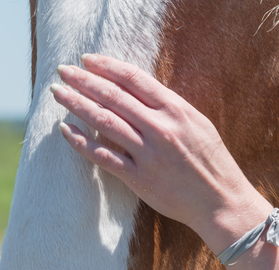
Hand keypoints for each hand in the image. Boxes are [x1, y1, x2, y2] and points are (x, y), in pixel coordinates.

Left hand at [51, 54, 268, 241]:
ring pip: (104, 122)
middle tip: (63, 71)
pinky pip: (103, 156)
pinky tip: (64, 130)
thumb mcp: (196, 122)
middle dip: (84, 81)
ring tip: (58, 93)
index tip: (87, 60)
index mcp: (176, 109)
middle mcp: (160, 128)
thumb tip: (137, 91)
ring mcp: (147, 153)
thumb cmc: (210, 161)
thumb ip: (167, 107)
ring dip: (76, 104)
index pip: (134, 79)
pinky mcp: (138, 178)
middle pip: (113, 96)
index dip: (107, 66)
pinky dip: (81, 141)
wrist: (220, 201)